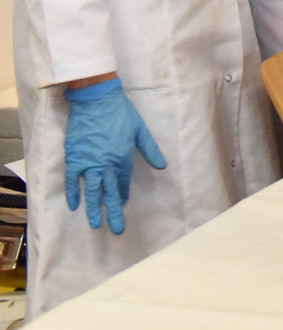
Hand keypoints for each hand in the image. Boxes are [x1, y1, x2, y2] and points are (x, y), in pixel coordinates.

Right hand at [64, 78, 165, 234]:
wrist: (96, 99)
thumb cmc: (121, 112)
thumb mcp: (140, 130)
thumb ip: (150, 149)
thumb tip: (162, 166)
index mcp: (123, 157)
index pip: (123, 182)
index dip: (123, 194)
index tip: (123, 204)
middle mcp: (106, 163)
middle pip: (109, 192)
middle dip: (113, 212)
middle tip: (117, 230)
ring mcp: (89, 161)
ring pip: (92, 190)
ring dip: (94, 208)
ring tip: (96, 224)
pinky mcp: (74, 156)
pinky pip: (72, 179)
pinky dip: (73, 193)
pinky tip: (74, 205)